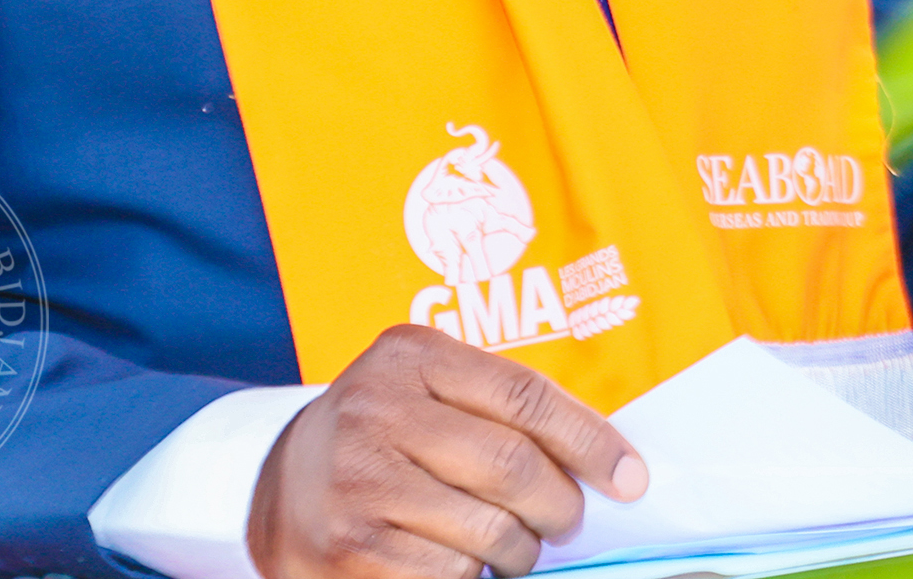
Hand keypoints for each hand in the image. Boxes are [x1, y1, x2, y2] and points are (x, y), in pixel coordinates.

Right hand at [247, 324, 647, 578]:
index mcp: (410, 356)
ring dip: (518, 551)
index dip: (589, 440)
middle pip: (512, 466)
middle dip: (557, 505)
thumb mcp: (428, 391)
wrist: (282, 487)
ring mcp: (362, 481)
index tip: (629, 477)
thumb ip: (498, 406)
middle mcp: (379, 409)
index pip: (523, 396)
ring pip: (489, 531)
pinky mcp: (352, 546)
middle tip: (563, 520)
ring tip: (509, 545)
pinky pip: (451, 575)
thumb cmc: (383, 436)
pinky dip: (473, 578)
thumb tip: (604, 460)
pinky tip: (462, 562)